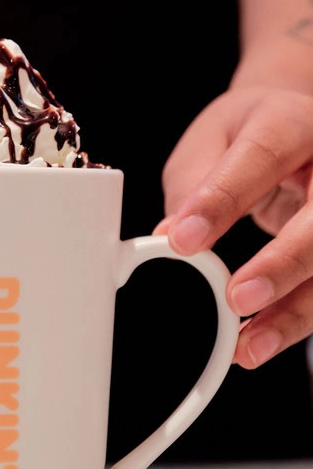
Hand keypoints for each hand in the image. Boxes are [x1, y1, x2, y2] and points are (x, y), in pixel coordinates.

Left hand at [155, 86, 312, 368]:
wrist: (295, 130)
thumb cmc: (248, 134)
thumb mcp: (210, 141)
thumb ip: (192, 186)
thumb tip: (172, 235)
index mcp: (290, 122)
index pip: (262, 156)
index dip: (222, 200)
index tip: (183, 240)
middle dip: (284, 263)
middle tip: (238, 298)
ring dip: (294, 311)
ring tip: (250, 345)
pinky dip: (295, 318)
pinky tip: (264, 339)